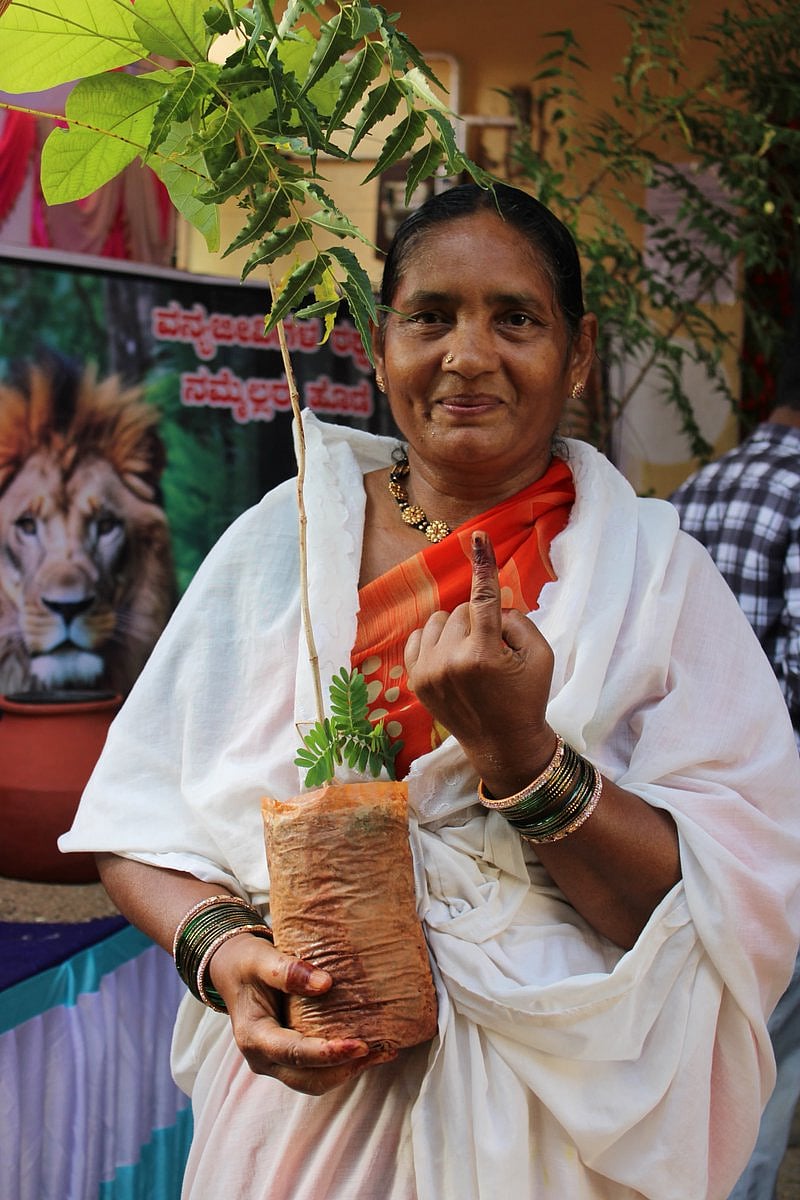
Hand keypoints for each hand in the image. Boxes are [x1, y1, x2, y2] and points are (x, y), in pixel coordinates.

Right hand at [209, 931, 392, 1094]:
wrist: (232, 970)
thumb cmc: (245, 962)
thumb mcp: (260, 958)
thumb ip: (288, 971)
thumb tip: (326, 984)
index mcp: (253, 1036)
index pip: (293, 1053)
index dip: (327, 1053)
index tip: (360, 1045)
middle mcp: (263, 1058)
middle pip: (308, 1079)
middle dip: (345, 1068)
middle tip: (380, 1050)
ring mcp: (275, 1062)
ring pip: (315, 1081)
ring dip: (348, 1070)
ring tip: (383, 1051)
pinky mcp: (289, 1058)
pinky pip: (317, 1071)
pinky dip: (343, 1064)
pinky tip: (369, 1048)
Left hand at [404, 530, 556, 796]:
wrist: (502, 744)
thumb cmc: (527, 697)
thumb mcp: (541, 656)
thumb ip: (518, 621)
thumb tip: (491, 604)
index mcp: (483, 654)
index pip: (483, 598)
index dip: (483, 565)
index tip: (477, 536)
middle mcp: (450, 661)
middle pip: (463, 610)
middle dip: (481, 622)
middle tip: (495, 652)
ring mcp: (428, 672)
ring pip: (439, 621)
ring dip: (457, 630)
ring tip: (473, 657)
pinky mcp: (415, 680)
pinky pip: (419, 637)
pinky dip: (436, 640)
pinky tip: (451, 658)